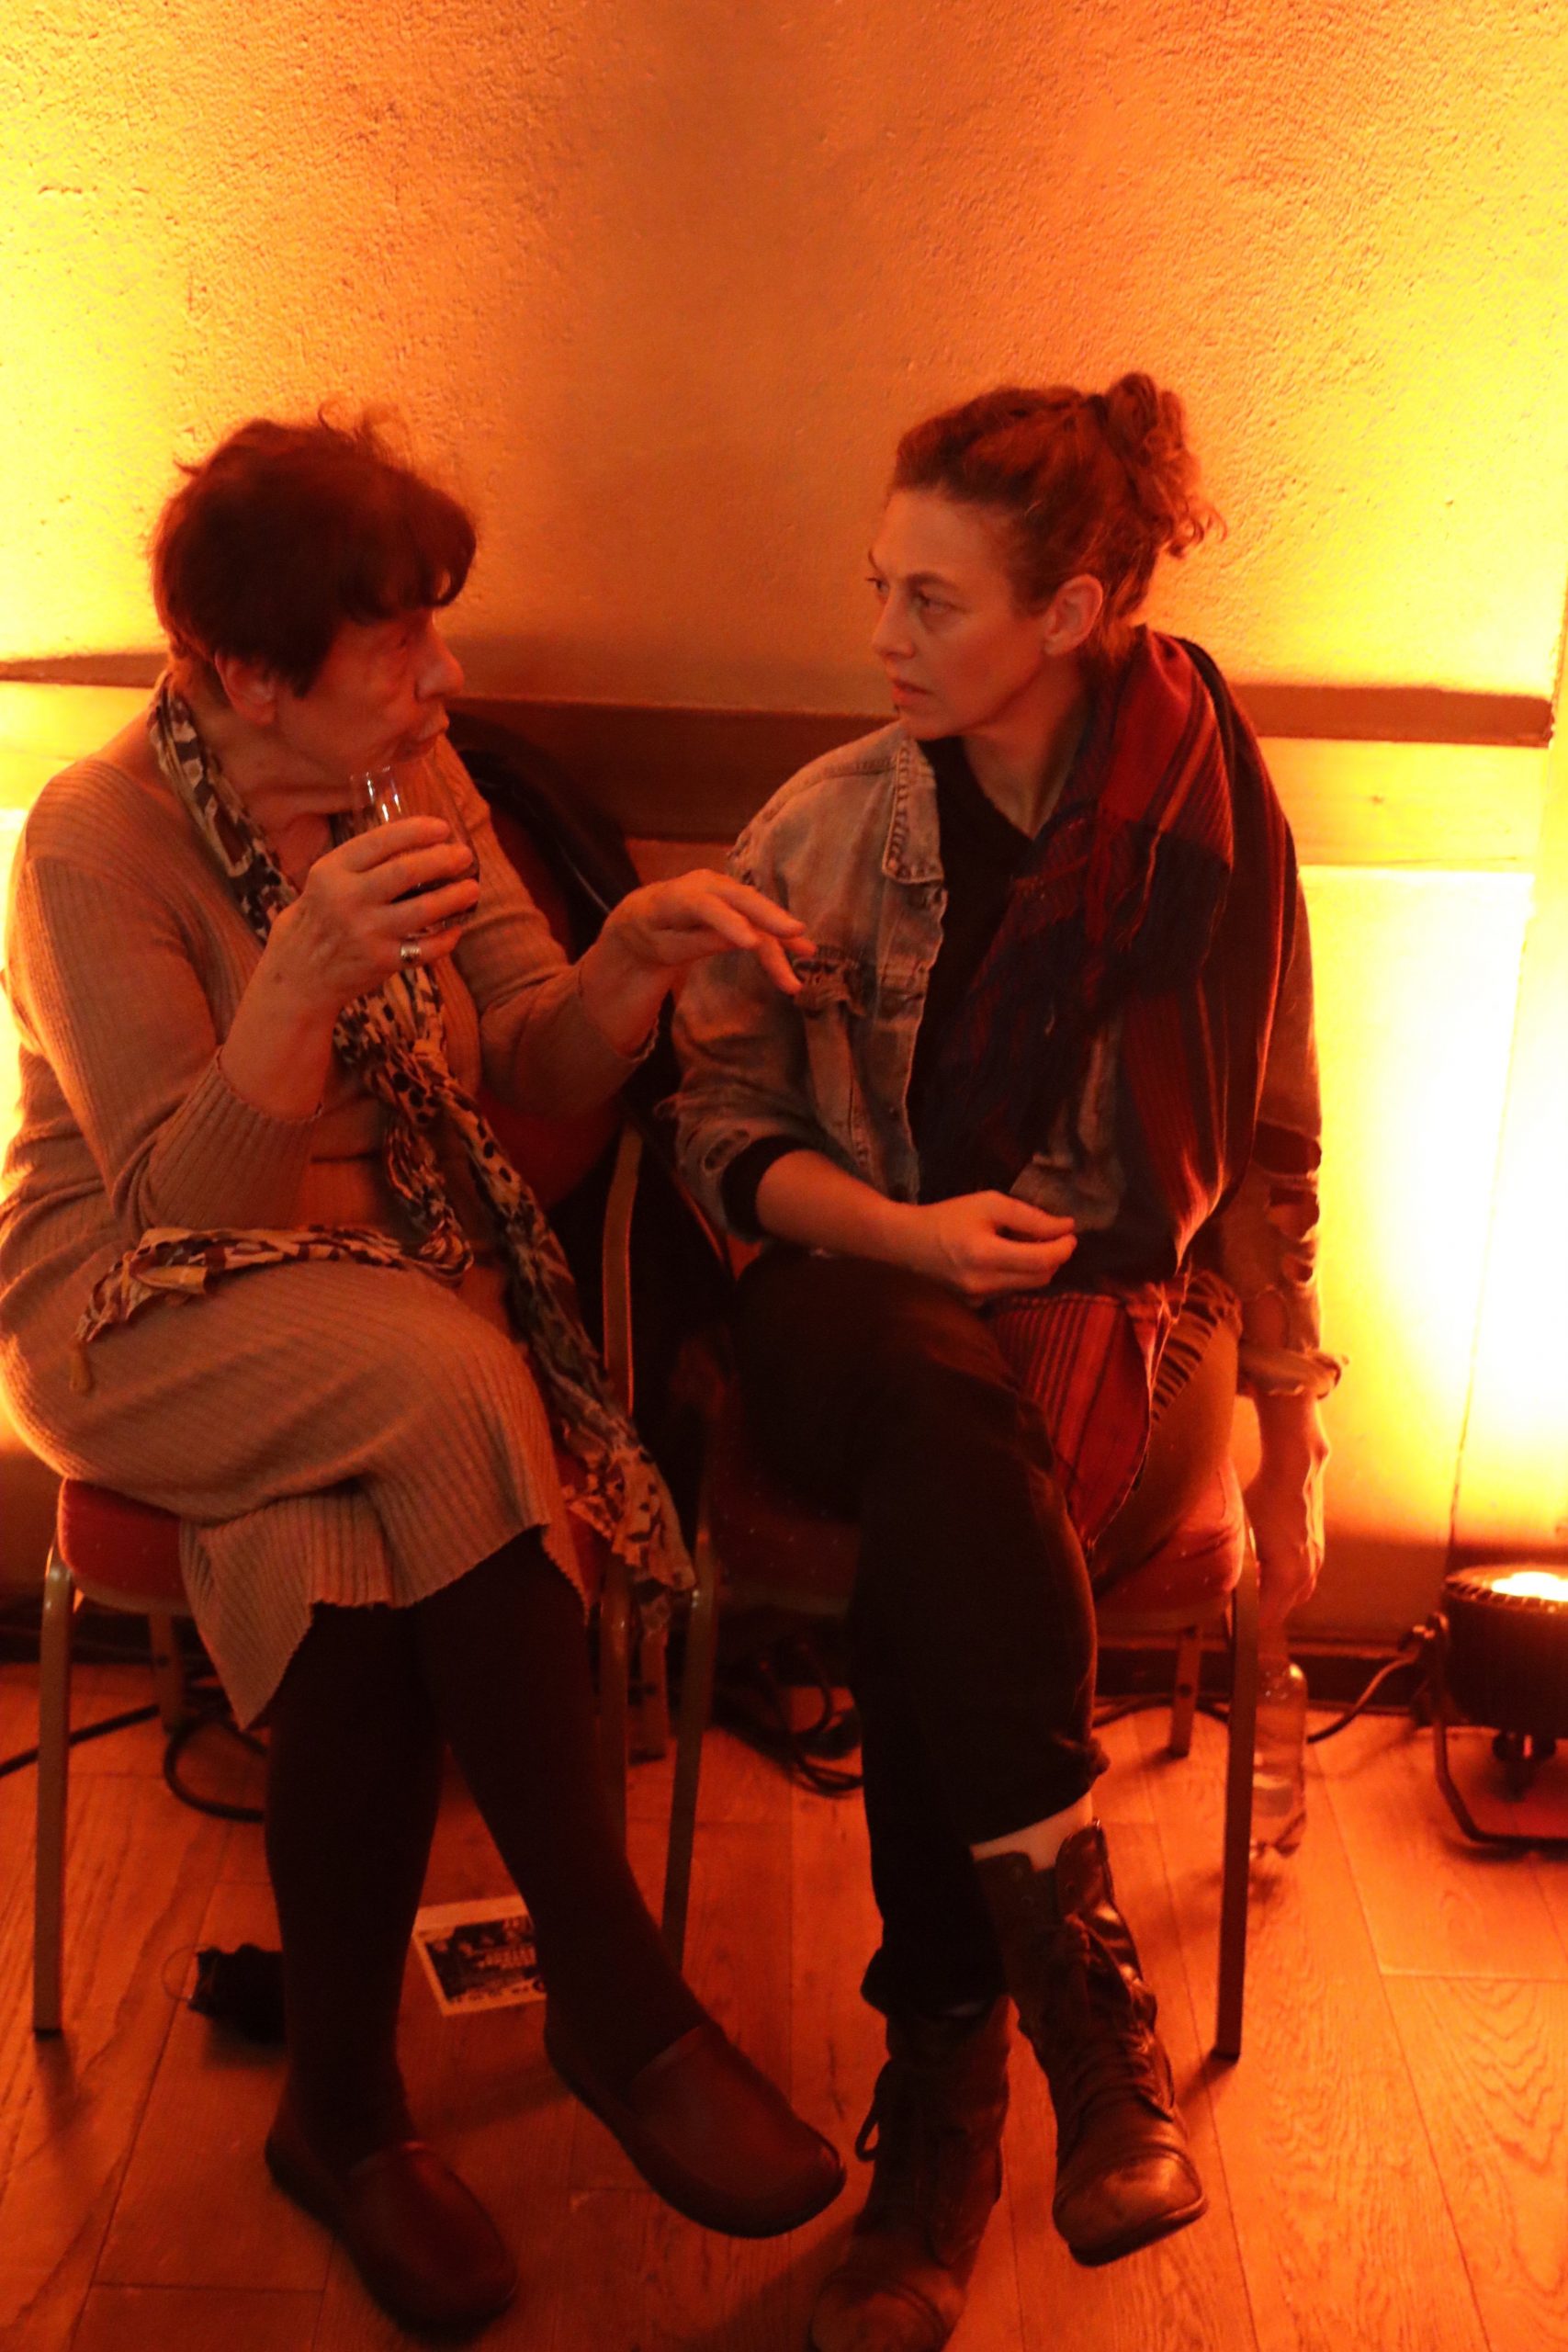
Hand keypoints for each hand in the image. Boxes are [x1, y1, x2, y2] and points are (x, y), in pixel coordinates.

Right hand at [261, 816, 479, 1015]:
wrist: (298, 976)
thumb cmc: (318, 920)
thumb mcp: (323, 882)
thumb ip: (359, 864)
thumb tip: (416, 843)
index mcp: (332, 871)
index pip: (380, 841)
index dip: (416, 831)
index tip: (442, 828)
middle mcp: (348, 899)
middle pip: (406, 871)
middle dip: (443, 859)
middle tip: (465, 855)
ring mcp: (366, 933)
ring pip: (423, 910)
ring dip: (454, 897)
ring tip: (473, 888)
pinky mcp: (381, 962)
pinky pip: (425, 948)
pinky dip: (446, 938)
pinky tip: (457, 928)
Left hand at [597, 873, 813, 995]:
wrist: (644, 915)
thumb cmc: (650, 934)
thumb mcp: (663, 946)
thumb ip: (696, 943)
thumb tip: (737, 940)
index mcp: (677, 896)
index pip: (705, 906)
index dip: (730, 922)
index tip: (752, 944)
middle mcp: (705, 885)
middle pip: (741, 899)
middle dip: (770, 916)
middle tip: (796, 932)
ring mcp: (724, 890)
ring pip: (756, 910)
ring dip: (782, 932)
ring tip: (807, 952)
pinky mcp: (736, 901)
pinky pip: (758, 917)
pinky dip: (779, 934)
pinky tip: (802, 949)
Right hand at [901, 1191, 1077, 1301]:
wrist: (907, 1243)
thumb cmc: (948, 1216)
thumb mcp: (989, 1203)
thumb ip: (1030, 1216)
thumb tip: (1066, 1227)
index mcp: (986, 1255)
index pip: (1041, 1260)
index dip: (1063, 1247)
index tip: (1071, 1233)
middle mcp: (983, 1284)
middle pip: (1041, 1278)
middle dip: (1054, 1257)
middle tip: (1054, 1236)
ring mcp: (978, 1300)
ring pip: (1027, 1286)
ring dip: (1036, 1267)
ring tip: (1027, 1244)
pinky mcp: (975, 1307)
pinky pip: (1010, 1291)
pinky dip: (1018, 1275)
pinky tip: (1006, 1259)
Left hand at [1246, 1394, 1329, 1630]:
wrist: (1296, 1468)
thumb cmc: (1265, 1496)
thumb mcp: (1240, 1531)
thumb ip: (1233, 1563)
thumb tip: (1218, 1585)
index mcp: (1287, 1575)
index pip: (1266, 1617)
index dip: (1244, 1625)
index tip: (1226, 1624)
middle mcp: (1307, 1573)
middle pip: (1282, 1611)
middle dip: (1259, 1615)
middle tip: (1232, 1612)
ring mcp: (1316, 1561)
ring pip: (1295, 1596)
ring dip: (1274, 1599)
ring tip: (1249, 1594)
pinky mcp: (1318, 1549)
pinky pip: (1302, 1580)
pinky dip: (1286, 1584)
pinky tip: (1267, 1571)